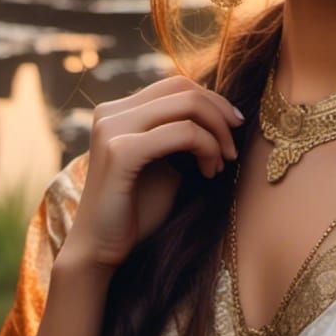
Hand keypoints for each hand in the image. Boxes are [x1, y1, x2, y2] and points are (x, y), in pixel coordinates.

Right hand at [57, 75, 242, 272]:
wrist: (101, 251)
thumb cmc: (137, 210)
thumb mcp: (166, 162)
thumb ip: (183, 133)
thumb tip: (224, 114)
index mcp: (119, 110)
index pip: (177, 84)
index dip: (213, 101)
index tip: (234, 128)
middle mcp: (111, 112)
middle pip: (184, 88)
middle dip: (220, 113)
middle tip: (234, 147)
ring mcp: (113, 128)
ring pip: (187, 105)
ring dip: (217, 133)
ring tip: (222, 164)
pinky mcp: (121, 152)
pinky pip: (183, 133)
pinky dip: (207, 148)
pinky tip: (209, 172)